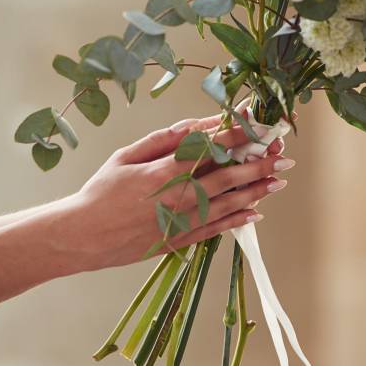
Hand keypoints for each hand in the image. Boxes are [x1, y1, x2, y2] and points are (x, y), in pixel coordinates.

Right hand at [54, 113, 291, 270]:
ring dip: (256, 192)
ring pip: (228, 205)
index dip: (237, 135)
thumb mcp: (126, 156)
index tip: (258, 124)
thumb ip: (162, 140)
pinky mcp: (179, 241)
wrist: (82, 237)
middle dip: (259, 164)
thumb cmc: (100, 192)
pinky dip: (237, 221)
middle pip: (228, 177)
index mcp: (165, 171)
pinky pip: (216, 230)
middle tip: (283, 157)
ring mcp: (181, 222)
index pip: (211, 148)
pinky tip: (255, 213)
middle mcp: (179, 197)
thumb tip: (192, 125)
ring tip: (278, 182)